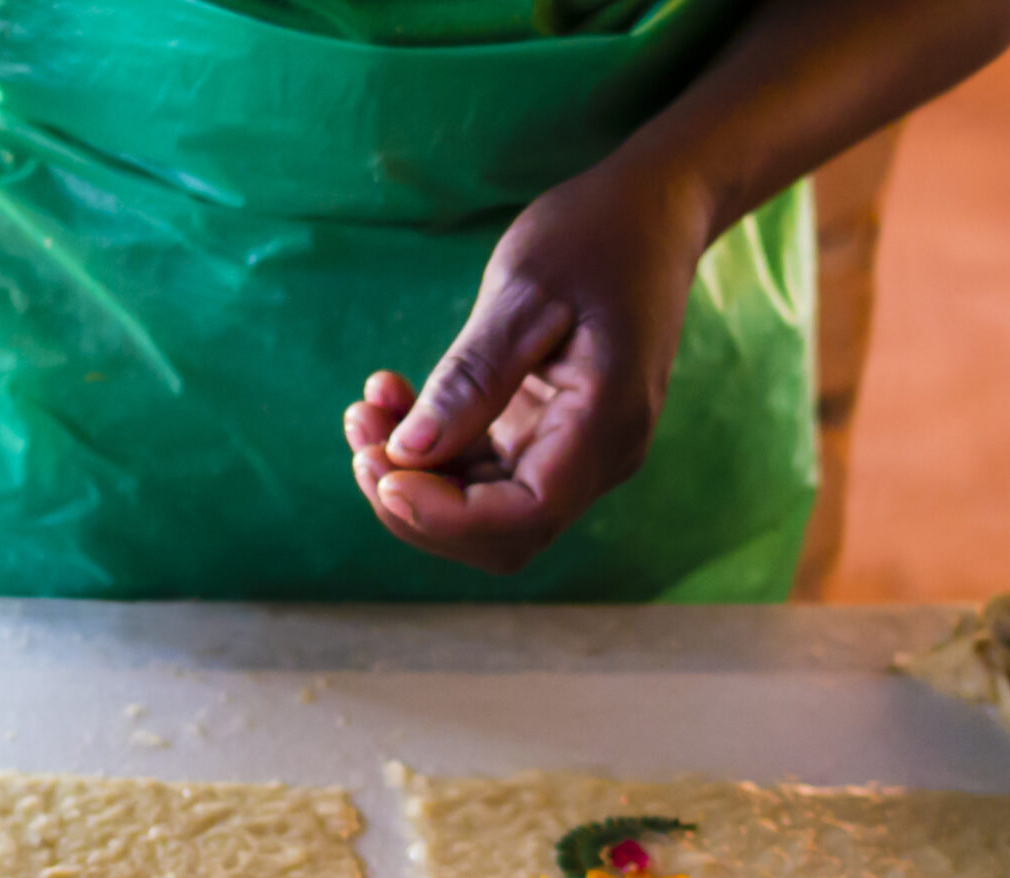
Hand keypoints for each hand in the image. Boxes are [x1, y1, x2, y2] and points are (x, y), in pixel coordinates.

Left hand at [345, 160, 711, 574]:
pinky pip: (485, 470)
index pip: (523, 518)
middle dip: (418, 501)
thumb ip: (471, 378)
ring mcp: (575, 451)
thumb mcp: (525, 292)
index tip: (379, 467)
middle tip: (359, 434)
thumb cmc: (596, 235)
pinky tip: (394, 400)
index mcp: (605, 425)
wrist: (650, 212)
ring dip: (416, 475)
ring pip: (485, 508)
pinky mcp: (549, 435)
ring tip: (366, 409)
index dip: (443, 516)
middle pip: (499, 533)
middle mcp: (599, 456)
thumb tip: (408, 452)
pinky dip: (434, 448)